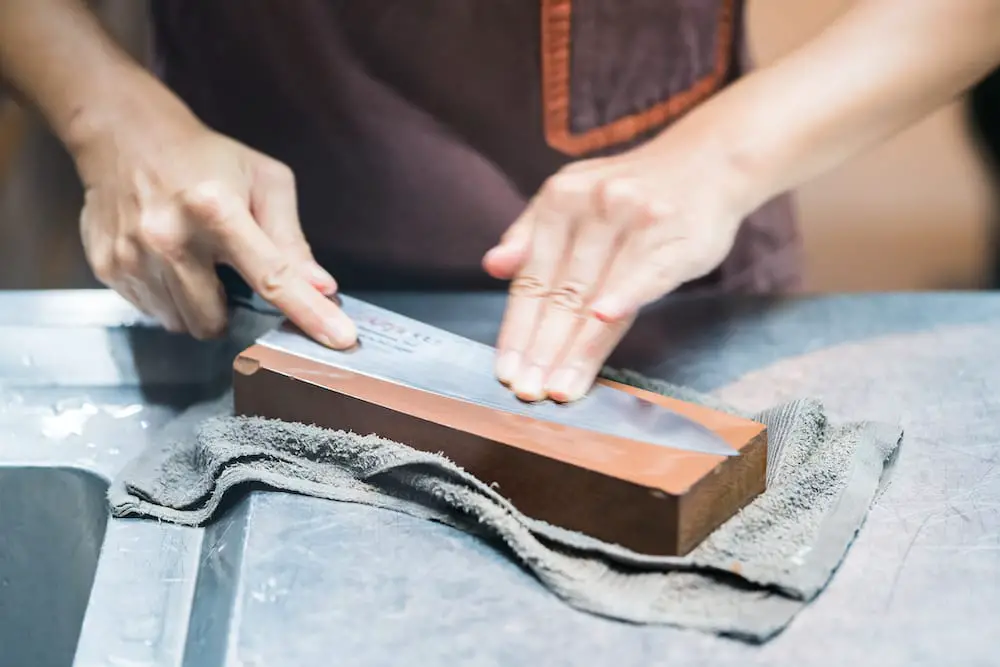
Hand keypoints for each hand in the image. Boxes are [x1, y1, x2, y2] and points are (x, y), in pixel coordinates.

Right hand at [73, 106, 355, 346]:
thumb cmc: (205, 158)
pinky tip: (167, 259)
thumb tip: (321, 286)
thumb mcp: (264, 181)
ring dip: (198, 304)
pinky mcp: (108, 268)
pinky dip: (169, 297)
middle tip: (227, 272)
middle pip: (215, 321)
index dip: (309, 313)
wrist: (124, 134)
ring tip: (195, 261)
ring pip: (182, 323)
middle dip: (230, 309)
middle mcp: (169, 237)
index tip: (340, 339)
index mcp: (215, 210)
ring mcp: (132, 256)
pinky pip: (153, 312)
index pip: (272, 277)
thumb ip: (291, 238)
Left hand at [482, 139, 747, 401]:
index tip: (506, 371)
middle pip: (561, 293)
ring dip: (577, 348)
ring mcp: (635, 219)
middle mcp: (593, 206)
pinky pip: (645, 272)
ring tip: (561, 388)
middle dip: (542, 349)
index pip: (532, 279)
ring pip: (597, 295)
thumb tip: (494, 266)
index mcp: (559, 199)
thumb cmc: (632, 190)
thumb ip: (531, 232)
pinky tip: (604, 319)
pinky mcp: (674, 235)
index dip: (517, 329)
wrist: (708, 161)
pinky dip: (624, 294)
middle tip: (528, 391)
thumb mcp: (573, 195)